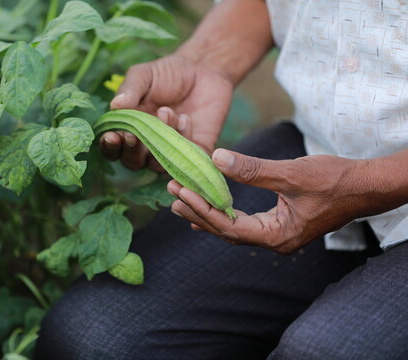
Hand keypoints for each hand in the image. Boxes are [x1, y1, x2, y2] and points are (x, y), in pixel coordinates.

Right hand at [100, 54, 232, 171]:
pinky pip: (186, 160)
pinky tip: (185, 118)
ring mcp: (169, 151)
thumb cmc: (168, 74)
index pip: (113, 148)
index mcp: (128, 128)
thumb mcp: (144, 75)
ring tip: (167, 111)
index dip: (110, 147)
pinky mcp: (193, 152)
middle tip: (135, 134)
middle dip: (132, 151)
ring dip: (160, 141)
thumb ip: (130, 89)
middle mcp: (146, 145)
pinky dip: (184, 139)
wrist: (203, 70)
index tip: (113, 136)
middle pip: (132, 162)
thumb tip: (115, 105)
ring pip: (158, 164)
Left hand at [168, 149, 373, 253]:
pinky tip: (210, 206)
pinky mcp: (281, 224)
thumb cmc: (335, 180)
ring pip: (234, 227)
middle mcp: (275, 240)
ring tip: (182, 200)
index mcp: (277, 235)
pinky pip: (245, 222)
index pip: (229, 227)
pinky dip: (225, 212)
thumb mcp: (291, 173)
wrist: (365, 187)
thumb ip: (253, 169)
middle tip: (172, 194)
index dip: (203, 210)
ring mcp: (277, 234)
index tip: (181, 192)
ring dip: (208, 212)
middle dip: (198, 211)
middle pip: (226, 230)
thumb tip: (217, 158)